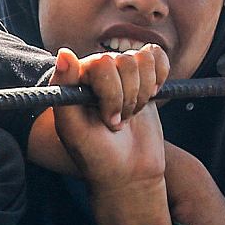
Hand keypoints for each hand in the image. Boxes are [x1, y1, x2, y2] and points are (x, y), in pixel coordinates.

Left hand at [50, 44, 168, 192]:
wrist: (127, 173)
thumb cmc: (95, 154)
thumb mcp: (72, 127)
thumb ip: (65, 87)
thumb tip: (64, 52)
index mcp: (76, 77)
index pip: (103, 63)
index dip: (111, 95)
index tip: (107, 120)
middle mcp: (98, 70)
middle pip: (126, 61)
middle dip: (127, 99)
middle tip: (117, 122)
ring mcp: (122, 72)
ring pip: (144, 61)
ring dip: (141, 94)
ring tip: (129, 115)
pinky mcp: (145, 76)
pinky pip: (157, 56)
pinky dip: (159, 76)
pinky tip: (150, 96)